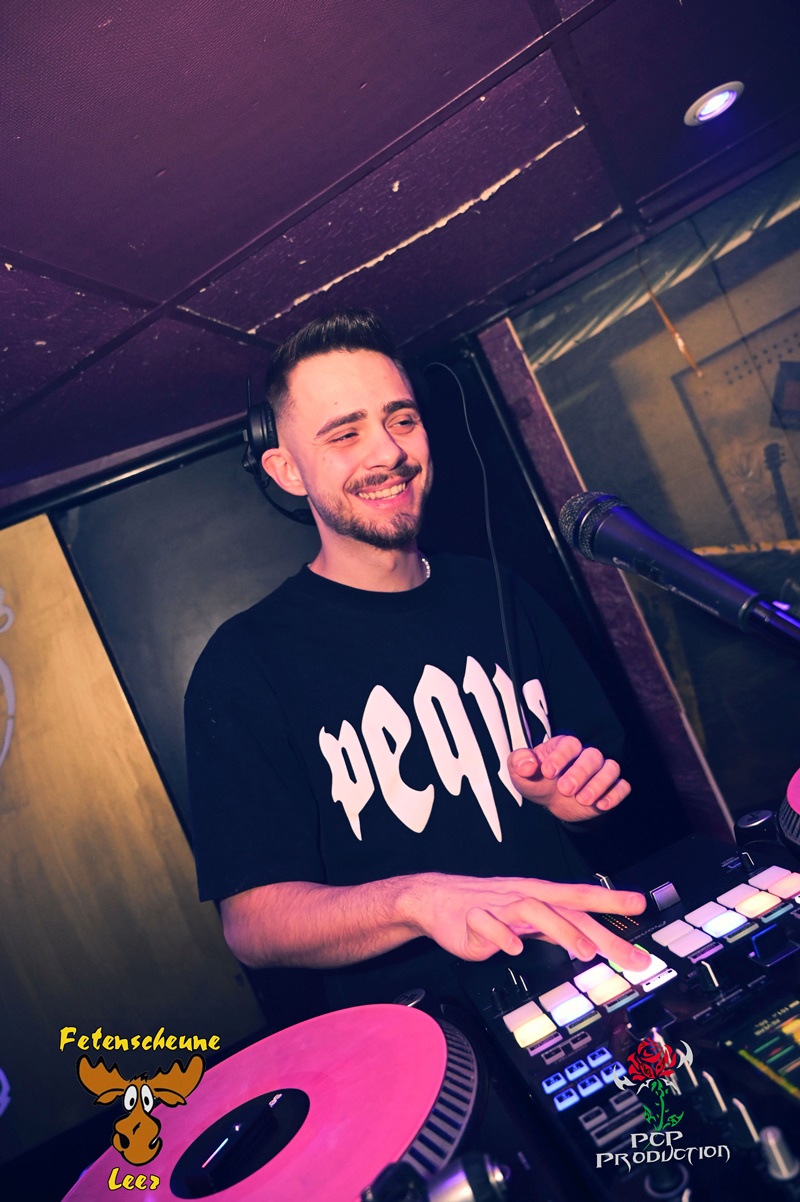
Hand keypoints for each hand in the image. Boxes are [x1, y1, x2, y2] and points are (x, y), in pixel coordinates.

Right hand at [407, 873, 648, 968]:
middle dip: (600, 923)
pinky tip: (515, 949)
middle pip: (566, 902)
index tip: (641, 904)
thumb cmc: (487, 908)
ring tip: (584, 951)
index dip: (611, 899)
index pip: (580, 896)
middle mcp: (524, 896)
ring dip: (562, 930)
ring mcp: (499, 906)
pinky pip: (490, 925)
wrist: (435, 899)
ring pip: (534, 909)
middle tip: (628, 950)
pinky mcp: (473, 919)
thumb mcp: (527, 917)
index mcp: (539, 894)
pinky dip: (504, 936)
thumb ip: (557, 928)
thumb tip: (595, 943)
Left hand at [508, 735, 629, 822]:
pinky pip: (622, 786)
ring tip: (582, 800)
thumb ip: (519, 763)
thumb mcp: (521, 773)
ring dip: (599, 784)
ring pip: (611, 768)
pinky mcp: (611, 788)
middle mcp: (585, 755)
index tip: (547, 772)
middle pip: (593, 756)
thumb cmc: (538, 781)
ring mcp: (600, 771)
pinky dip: (614, 795)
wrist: (552, 802)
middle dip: (580, 773)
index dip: (560, 756)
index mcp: (563, 747)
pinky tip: (600, 805)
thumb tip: (527, 765)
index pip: (569, 743)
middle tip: (564, 790)